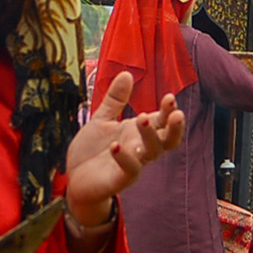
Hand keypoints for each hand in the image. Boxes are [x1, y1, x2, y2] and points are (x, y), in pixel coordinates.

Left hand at [59, 74, 184, 230]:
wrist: (74, 179)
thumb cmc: (92, 152)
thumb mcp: (101, 120)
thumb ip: (115, 100)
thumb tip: (127, 73)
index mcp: (137, 133)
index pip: (161, 121)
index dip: (168, 111)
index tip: (169, 97)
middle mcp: (140, 148)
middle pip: (168, 140)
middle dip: (174, 127)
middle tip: (177, 114)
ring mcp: (132, 164)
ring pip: (152, 152)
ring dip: (150, 136)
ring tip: (142, 118)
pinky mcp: (120, 179)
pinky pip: (130, 169)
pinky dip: (125, 157)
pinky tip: (116, 145)